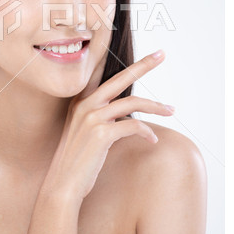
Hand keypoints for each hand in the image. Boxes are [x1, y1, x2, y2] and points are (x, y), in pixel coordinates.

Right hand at [39, 50, 173, 203]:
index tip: (131, 48)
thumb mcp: (85, 129)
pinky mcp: (101, 133)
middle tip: (161, 54)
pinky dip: (147, 131)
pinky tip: (152, 139)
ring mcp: (92, 117)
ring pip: (133, 102)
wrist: (62, 184)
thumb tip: (126, 110)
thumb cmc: (78, 158)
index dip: (115, 57)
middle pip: (121, 77)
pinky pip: (133, 126)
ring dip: (156, 106)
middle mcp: (85, 103)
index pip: (101, 71)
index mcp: (81, 100)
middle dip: (144, 64)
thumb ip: (101, 114)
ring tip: (171, 110)